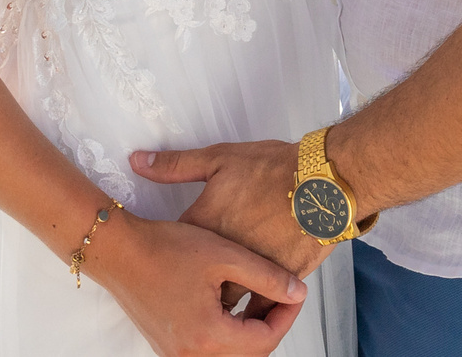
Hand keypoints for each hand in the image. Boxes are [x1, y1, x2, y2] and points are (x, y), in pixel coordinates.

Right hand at [81, 210, 306, 355]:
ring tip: (260, 297)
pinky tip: (233, 304)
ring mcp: (176, 354)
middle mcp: (190, 355)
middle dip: (271, 325)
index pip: (265, 340)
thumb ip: (266, 277)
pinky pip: (210, 350)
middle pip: (250, 354)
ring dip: (251, 332)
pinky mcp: (169, 347)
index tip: (297, 291)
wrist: (118, 252)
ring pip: (230, 355)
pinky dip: (229, 333)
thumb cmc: (165, 249)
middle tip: (282, 295)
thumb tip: (297, 292)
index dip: (287, 315)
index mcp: (208, 337)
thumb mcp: (225, 256)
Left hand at [133, 140, 328, 280]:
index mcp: (204, 228)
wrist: (323, 181)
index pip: (177, 251)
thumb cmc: (275, 169)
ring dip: (230, 295)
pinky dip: (260, 299)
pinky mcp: (281, 280)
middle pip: (201, 283)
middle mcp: (223, 258)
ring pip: (232, 299)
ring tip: (232, 288)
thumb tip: (138, 160)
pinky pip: (264, 302)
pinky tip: (261, 293)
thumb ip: (175, 165)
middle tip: (203, 280)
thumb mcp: (220, 159)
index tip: (182, 251)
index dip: (180, 251)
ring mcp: (253, 272)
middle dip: (202, 284)